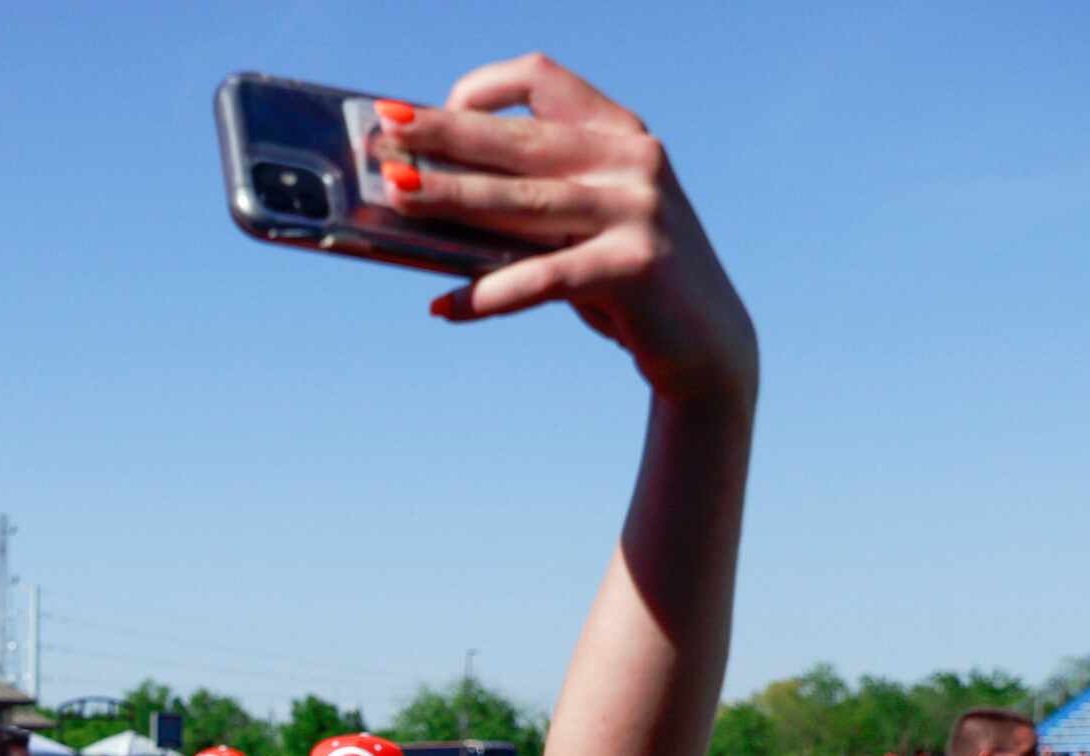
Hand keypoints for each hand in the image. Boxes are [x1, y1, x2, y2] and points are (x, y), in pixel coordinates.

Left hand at [378, 54, 755, 406]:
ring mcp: (638, 209)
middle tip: (383, 136)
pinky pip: (543, 277)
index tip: (436, 107)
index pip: (544, 79)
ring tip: (397, 198)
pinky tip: (443, 307)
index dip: (484, 87)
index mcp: (617, 133)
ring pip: (523, 201)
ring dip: (452, 199)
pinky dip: (487, 295)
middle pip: (519, 139)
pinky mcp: (635, 266)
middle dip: (444, 135)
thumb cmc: (620, 277)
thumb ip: (526, 200)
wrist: (705, 342)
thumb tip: (425, 197)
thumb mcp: (580, 223)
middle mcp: (631, 160)